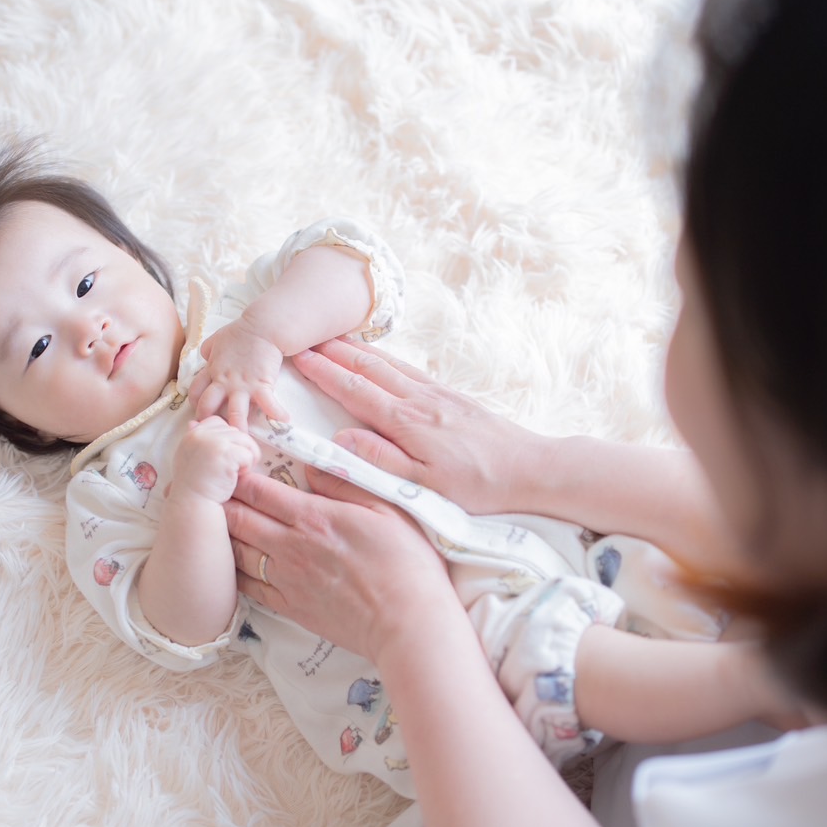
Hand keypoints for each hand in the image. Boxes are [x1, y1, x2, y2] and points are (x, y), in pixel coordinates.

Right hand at [171, 417, 261, 503]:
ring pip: (246, 441)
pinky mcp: (226, 452)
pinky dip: (246, 468)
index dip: (227, 440)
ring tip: (235, 473)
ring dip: (246, 458)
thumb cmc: (194, 485)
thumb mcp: (188, 457)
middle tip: (230, 469)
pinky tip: (234, 478)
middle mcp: (201, 433)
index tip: (222, 459)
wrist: (193, 504)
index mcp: (192, 433)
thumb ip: (196, 441)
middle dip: (239, 449)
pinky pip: (249, 454)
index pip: (219, 423)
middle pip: (235, 431)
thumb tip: (193, 422)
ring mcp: (213, 441)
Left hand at [188, 320, 288, 430]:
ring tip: (241, 441)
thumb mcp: (216, 340)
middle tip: (214, 432)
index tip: (201, 412)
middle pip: (208, 406)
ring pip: (235, 412)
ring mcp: (242, 385)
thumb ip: (209, 350)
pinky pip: (268, 404)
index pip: (195, 391)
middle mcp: (224, 381)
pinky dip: (276, 413)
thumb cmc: (240, 332)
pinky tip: (284, 421)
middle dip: (208, 422)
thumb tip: (207, 356)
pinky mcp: (262, 384)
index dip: (195, 404)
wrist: (262, 327)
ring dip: (237, 427)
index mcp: (212, 371)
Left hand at [224, 465, 461, 661]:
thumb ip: (345, 484)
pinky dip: (235, 573)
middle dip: (221, 502)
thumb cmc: (407, 564)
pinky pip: (249, 588)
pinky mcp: (291, 608)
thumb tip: (314, 468)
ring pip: (238, 552)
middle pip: (239, 519)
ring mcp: (288, 580)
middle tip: (211, 491)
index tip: (230, 466)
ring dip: (224, 536)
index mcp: (314, 517)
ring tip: (214, 525)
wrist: (408, 623)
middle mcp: (292, 547)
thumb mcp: (386, 508)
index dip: (238, 476)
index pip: (260, 491)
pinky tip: (232, 566)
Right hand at [292, 338, 544, 514]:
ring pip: (389, 365)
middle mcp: (419, 401)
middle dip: (334, 354)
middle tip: (305, 340)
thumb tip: (339, 440)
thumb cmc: (476, 486)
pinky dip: (387, 359)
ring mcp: (437, 395)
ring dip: (357, 350)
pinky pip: (410, 371)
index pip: (354, 391)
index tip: (298, 359)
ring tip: (333, 340)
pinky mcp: (452, 397)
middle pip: (368, 368)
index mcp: (406, 423)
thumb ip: (379, 461)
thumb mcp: (423, 485)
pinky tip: (381, 359)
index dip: (323, 373)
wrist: (529, 468)